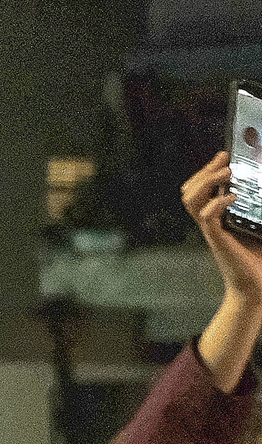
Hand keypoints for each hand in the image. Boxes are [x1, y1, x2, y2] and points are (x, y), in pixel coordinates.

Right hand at [186, 153, 261, 303]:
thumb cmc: (260, 259)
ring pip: (191, 200)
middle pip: (189, 191)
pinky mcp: (218, 239)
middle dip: (203, 171)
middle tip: (223, 159)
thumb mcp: (261, 225)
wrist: (257, 287)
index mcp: (219, 217)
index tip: (224, 155)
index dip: (207, 170)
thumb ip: (260, 209)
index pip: (200, 190)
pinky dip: (218, 202)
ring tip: (227, 173)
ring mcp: (212, 230)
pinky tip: (233, 197)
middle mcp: (211, 222)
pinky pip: (206, 216)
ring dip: (206, 182)